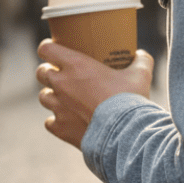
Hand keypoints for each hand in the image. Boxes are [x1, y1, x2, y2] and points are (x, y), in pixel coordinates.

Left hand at [36, 39, 153, 149]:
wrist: (125, 133)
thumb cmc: (130, 101)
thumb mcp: (141, 75)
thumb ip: (142, 61)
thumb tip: (141, 55)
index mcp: (76, 65)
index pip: (46, 49)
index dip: (48, 48)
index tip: (55, 50)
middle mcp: (61, 84)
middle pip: (41, 72)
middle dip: (50, 72)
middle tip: (65, 75)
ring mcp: (58, 107)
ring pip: (43, 97)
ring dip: (53, 96)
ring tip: (66, 99)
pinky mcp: (60, 127)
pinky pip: (49, 122)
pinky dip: (57, 121)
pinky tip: (69, 121)